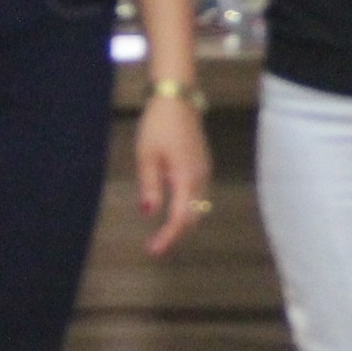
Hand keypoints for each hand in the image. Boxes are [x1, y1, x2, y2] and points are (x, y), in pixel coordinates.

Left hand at [135, 94, 212, 257]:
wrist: (178, 100)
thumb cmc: (159, 125)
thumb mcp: (147, 156)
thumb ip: (150, 186)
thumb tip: (149, 212)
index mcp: (186, 177)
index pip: (181, 217)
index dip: (168, 237)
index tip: (153, 250)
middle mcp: (200, 178)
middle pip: (193, 217)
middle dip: (176, 235)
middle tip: (155, 248)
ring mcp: (204, 172)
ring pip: (198, 208)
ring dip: (182, 223)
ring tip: (163, 235)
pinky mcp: (202, 166)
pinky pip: (198, 196)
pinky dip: (187, 210)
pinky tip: (173, 212)